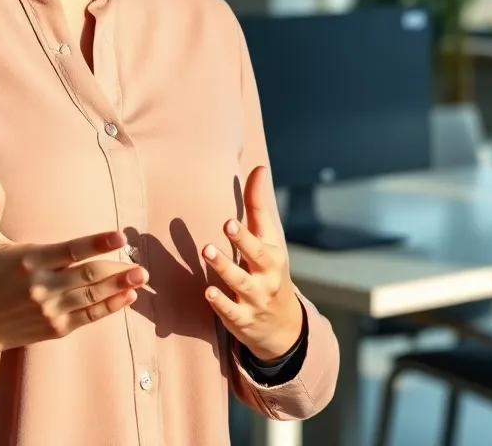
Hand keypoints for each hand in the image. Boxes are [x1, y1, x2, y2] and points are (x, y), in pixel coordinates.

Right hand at [0, 171, 148, 367]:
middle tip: (140, 262)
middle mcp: (42, 286)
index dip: (96, 243)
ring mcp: (51, 310)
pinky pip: (88, 318)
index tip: (119, 236)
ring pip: (91, 296)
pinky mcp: (57, 328)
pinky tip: (128, 297)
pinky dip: (110, 308)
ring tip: (141, 276)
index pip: (69, 250)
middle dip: (116, 269)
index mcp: (30, 260)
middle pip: (87, 275)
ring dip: (119, 287)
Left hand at [201, 165, 303, 361]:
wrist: (284, 325)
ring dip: (223, 267)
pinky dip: (220, 303)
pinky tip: (208, 292)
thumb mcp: (268, 240)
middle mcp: (266, 276)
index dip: (245, 230)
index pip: (260, 239)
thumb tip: (258, 167)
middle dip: (242, 242)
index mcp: (272, 255)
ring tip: (207, 250)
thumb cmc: (269, 269)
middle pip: (255, 257)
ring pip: (239, 283)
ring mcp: (255, 299)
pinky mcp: (241, 319)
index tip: (229, 219)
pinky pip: (231, 311)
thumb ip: (258, 205)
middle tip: (226, 224)